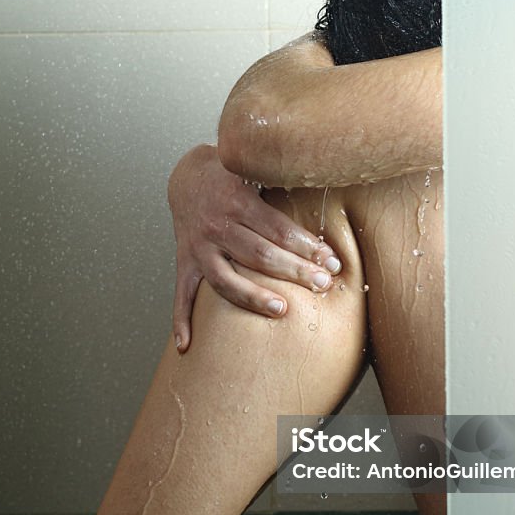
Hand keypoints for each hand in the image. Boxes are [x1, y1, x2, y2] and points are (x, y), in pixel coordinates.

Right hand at [167, 144, 340, 351]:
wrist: (186, 175)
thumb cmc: (232, 177)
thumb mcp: (257, 170)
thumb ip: (286, 183)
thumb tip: (333, 192)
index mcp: (237, 200)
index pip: (279, 229)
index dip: (308, 247)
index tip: (333, 262)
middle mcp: (216, 225)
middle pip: (259, 255)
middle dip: (294, 271)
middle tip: (322, 285)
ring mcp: (198, 247)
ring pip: (225, 279)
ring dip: (253, 297)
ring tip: (282, 310)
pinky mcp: (184, 262)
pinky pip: (181, 294)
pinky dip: (181, 321)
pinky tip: (186, 344)